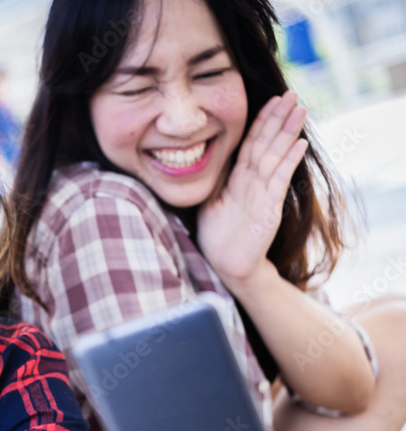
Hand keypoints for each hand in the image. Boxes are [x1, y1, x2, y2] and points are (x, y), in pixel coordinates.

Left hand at [197, 91, 307, 291]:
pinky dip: (288, 162)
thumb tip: (203, 156)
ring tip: (299, 110)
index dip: (260, 122)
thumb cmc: (217, 234)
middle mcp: (253, 183)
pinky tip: (298, 145)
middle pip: (267, 144)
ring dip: (287, 133)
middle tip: (292, 93)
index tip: (270, 99)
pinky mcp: (268, 208)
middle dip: (278, 119)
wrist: (228, 265)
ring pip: (275, 157)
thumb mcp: (209, 201)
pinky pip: (279, 181)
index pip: (251, 144)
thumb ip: (214, 179)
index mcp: (238, 179)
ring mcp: (263, 194)